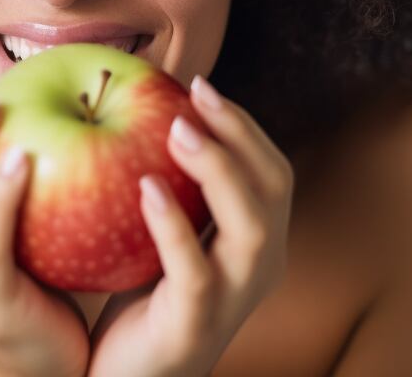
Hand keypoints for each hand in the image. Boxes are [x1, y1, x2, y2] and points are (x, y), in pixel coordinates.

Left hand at [86, 75, 294, 376]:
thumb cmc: (138, 306)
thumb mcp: (160, 240)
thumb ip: (167, 189)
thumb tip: (137, 113)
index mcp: (254, 244)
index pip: (270, 172)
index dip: (242, 125)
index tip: (197, 85)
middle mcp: (256, 269)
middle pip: (274, 189)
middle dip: (239, 132)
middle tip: (194, 92)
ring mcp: (231, 300)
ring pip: (250, 228)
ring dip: (217, 170)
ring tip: (174, 129)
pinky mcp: (194, 327)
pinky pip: (194, 271)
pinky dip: (173, 225)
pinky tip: (144, 187)